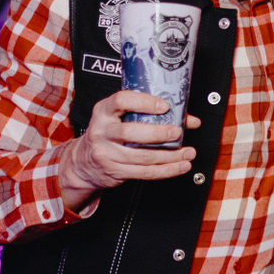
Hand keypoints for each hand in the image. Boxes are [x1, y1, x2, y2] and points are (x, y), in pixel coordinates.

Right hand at [57, 91, 199, 209]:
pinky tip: (179, 166)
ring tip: (187, 153)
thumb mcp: (121, 117)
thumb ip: (151, 114)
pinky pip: (144, 172)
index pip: (120, 101)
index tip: (164, 106)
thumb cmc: (108, 134)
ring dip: (169, 156)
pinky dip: (166, 170)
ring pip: (141, 156)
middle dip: (158, 133)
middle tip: (177, 132)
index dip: (144, 102)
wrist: (84, 162)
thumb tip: (189, 119)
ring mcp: (106, 153)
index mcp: (104, 111)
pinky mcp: (114, 171)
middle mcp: (102, 131)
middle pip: (130, 133)